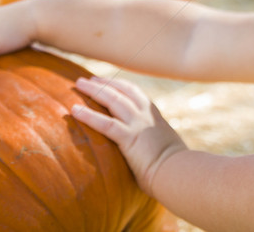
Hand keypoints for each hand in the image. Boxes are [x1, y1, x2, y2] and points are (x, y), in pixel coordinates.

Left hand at [72, 77, 186, 193]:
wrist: (179, 172)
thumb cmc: (174, 167)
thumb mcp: (165, 147)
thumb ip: (154, 142)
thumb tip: (149, 149)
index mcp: (154, 115)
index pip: (134, 93)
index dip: (118, 85)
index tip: (105, 81)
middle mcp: (145, 115)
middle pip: (120, 91)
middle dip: (102, 83)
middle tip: (86, 80)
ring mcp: (138, 124)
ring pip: (112, 100)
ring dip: (94, 91)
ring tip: (78, 85)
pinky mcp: (129, 138)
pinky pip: (105, 123)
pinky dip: (88, 115)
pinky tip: (74, 110)